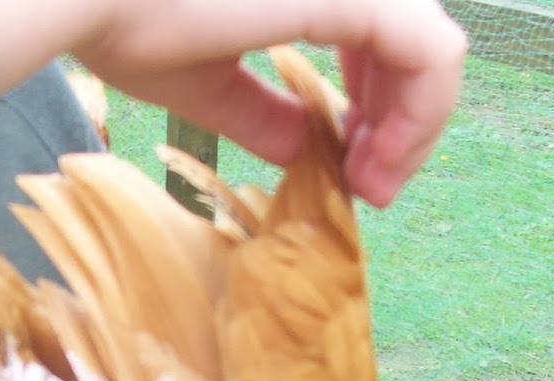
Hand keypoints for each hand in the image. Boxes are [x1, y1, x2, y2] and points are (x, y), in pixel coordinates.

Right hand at [0, 0, 467, 206]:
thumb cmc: (120, 21)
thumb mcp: (209, 82)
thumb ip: (266, 114)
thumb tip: (309, 148)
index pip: (377, 31)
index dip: (378, 101)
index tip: (353, 168)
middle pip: (411, 43)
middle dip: (402, 122)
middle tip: (372, 187)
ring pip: (433, 51)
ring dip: (414, 128)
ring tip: (374, 184)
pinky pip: (430, 57)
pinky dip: (417, 119)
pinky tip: (375, 166)